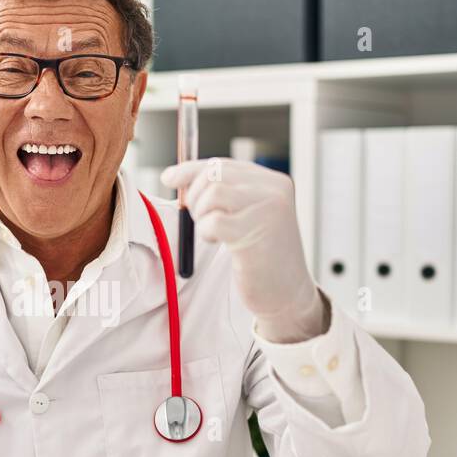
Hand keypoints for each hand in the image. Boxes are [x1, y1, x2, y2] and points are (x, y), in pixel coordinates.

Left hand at [160, 159, 325, 342]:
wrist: (287, 292)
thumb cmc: (262, 256)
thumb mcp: (248, 215)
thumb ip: (224, 193)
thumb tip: (176, 177)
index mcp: (272, 181)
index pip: (222, 164)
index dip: (191, 170)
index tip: (169, 177)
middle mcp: (274, 189)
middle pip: (214, 174)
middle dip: (196, 196)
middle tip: (202, 220)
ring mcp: (267, 208)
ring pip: (212, 194)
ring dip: (202, 216)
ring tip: (215, 233)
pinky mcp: (255, 231)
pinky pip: (213, 221)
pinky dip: (207, 232)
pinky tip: (221, 244)